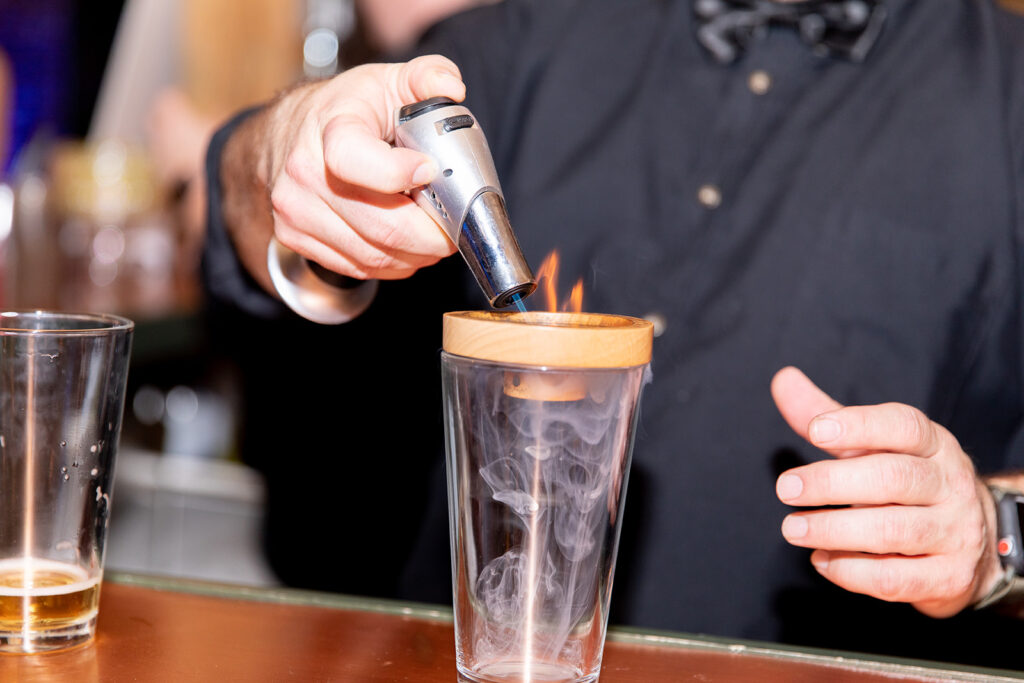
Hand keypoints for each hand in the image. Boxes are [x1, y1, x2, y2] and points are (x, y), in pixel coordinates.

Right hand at [250, 55, 464, 282]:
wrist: (288, 133)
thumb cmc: (347, 110)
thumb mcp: (387, 81)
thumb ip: (427, 77)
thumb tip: (452, 88)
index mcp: (330, 129)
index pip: (357, 160)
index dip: (401, 174)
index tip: (430, 170)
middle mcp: (305, 173)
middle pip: (382, 226)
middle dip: (432, 235)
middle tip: (455, 228)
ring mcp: (295, 210)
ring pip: (373, 255)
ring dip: (415, 255)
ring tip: (434, 236)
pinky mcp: (294, 237)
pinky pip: (357, 267)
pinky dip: (391, 264)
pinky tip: (405, 246)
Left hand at [771, 366, 1002, 616]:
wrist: (970, 540)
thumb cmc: (903, 483)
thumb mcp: (871, 445)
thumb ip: (824, 415)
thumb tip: (783, 380)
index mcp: (932, 444)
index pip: (903, 426)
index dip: (860, 425)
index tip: (816, 430)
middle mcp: (949, 484)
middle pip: (894, 478)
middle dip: (833, 483)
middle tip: (786, 488)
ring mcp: (955, 532)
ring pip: (894, 530)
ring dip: (834, 531)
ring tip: (792, 529)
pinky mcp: (949, 577)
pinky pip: (897, 579)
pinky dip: (852, 572)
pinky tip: (822, 560)